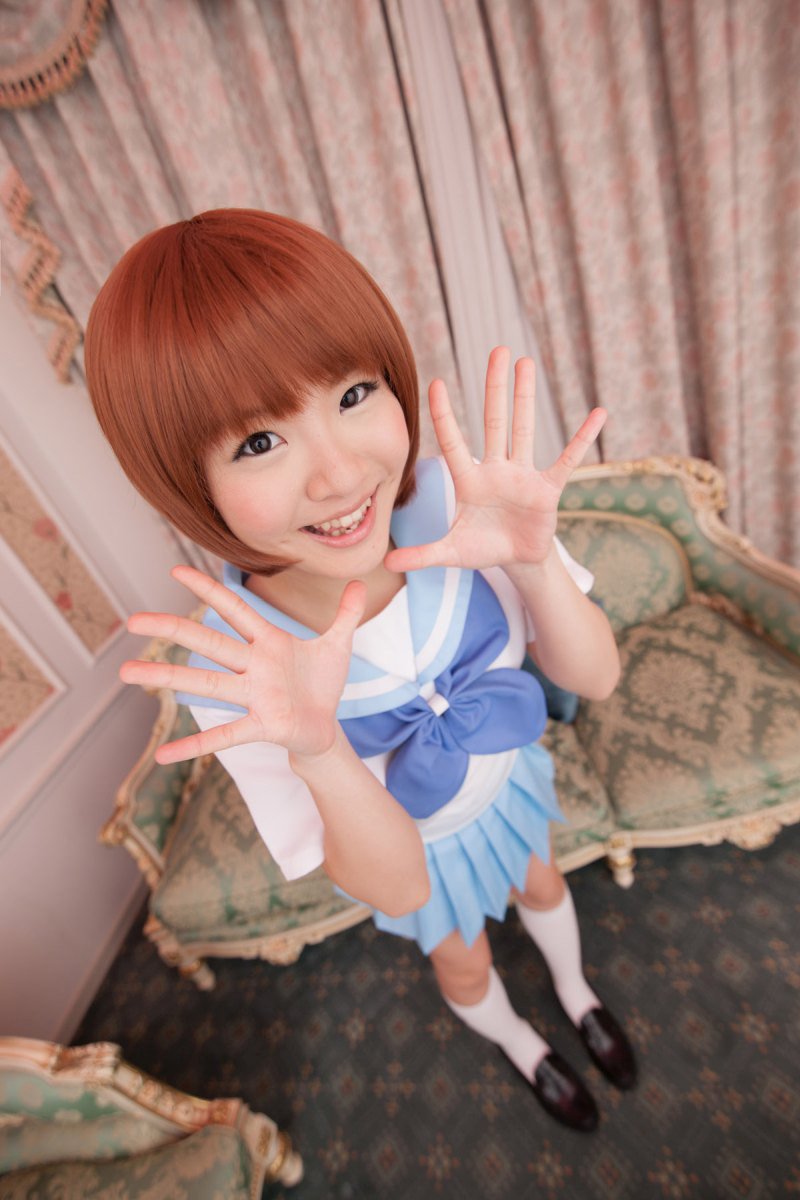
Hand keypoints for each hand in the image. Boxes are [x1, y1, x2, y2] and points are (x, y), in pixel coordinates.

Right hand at [119, 566, 365, 764]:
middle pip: (207, 642)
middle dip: (171, 629)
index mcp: (269, 642)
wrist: (328, 729)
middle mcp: (254, 666)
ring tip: (128, 673)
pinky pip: (223, 736)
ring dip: (167, 677)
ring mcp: (254, 696)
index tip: (176, 571)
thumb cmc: (323, 685)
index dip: (208, 589)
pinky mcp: (261, 726)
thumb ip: (346, 614)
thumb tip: (361, 581)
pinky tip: (162, 755)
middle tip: (132, 620)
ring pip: (205, 683)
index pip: (234, 609)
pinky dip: (193, 745)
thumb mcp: (339, 646)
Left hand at [384, 347, 605, 572]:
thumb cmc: (483, 549)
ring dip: (526, 397)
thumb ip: (422, 555)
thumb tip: (387, 562)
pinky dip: (582, 439)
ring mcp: (523, 475)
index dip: (444, 415)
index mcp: (469, 481)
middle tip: (497, 350)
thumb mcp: (451, 553)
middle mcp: (496, 470)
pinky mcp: (547, 488)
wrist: (517, 560)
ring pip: (524, 430)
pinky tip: (598, 415)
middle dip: (494, 388)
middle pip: (494, 422)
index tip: (436, 382)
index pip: (453, 443)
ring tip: (527, 363)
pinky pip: (567, 460)